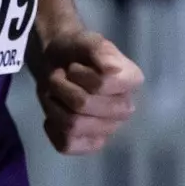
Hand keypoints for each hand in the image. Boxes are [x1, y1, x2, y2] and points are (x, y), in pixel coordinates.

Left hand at [34, 29, 143, 155]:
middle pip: (83, 105)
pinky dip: (53, 127)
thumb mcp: (85, 40)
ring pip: (72, 125)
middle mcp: (125, 108)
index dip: (79, 74)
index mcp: (131, 80)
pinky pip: (66, 145)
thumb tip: (112, 69)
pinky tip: (55, 113)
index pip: (101, 84)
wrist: (58, 62)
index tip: (74, 66)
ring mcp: (108, 129)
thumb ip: (99, 51)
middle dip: (62, 87)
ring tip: (54, 92)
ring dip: (53, 104)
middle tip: (59, 77)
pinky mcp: (90, 144)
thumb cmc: (76, 50)